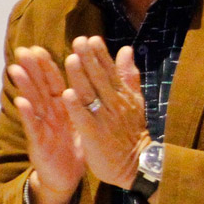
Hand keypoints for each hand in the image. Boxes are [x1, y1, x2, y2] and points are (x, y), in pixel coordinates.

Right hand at [8, 46, 85, 201]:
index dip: (46, 66)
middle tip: (22, 51)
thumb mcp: (81, 122)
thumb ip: (82, 101)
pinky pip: (33, 126)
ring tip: (16, 69)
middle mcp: (49, 114)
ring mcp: (42, 127)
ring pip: (33, 103)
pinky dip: (28, 114)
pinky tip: (21, 101)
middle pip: (39, 88)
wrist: (67, 177)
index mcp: (62, 108)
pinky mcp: (39, 143)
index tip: (38, 48)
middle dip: (31, 69)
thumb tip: (87, 81)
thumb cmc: (74, 149)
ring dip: (24, 86)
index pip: (53, 82)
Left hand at [60, 36, 151, 189]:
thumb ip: (128, 75)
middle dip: (89, 59)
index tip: (90, 38)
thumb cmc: (131, 131)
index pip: (109, 70)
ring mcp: (104, 119)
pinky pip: (84, 118)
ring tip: (71, 59)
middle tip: (78, 41)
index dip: (99, 54)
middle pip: (99, 78)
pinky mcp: (95, 134)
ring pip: (90, 94)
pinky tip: (68, 94)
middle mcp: (113, 104)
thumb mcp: (134, 101)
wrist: (136, 165)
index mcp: (121, 95)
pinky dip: (77, 107)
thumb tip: (126, 50)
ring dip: (80, 77)